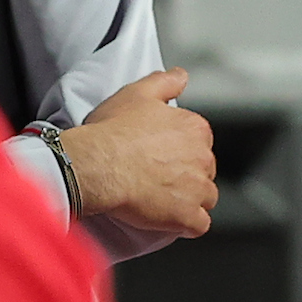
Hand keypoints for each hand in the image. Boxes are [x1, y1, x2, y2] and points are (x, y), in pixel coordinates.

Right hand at [60, 68, 217, 237]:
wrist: (96, 164)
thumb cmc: (111, 131)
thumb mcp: (136, 93)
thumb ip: (164, 82)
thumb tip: (181, 76)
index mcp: (195, 128)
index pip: (201, 142)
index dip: (181, 151)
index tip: (161, 156)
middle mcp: (203, 157)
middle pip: (205, 171)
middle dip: (187, 176)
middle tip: (158, 178)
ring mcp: (197, 188)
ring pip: (206, 198)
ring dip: (190, 201)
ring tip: (162, 200)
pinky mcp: (187, 216)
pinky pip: (199, 225)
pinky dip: (187, 225)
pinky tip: (169, 220)